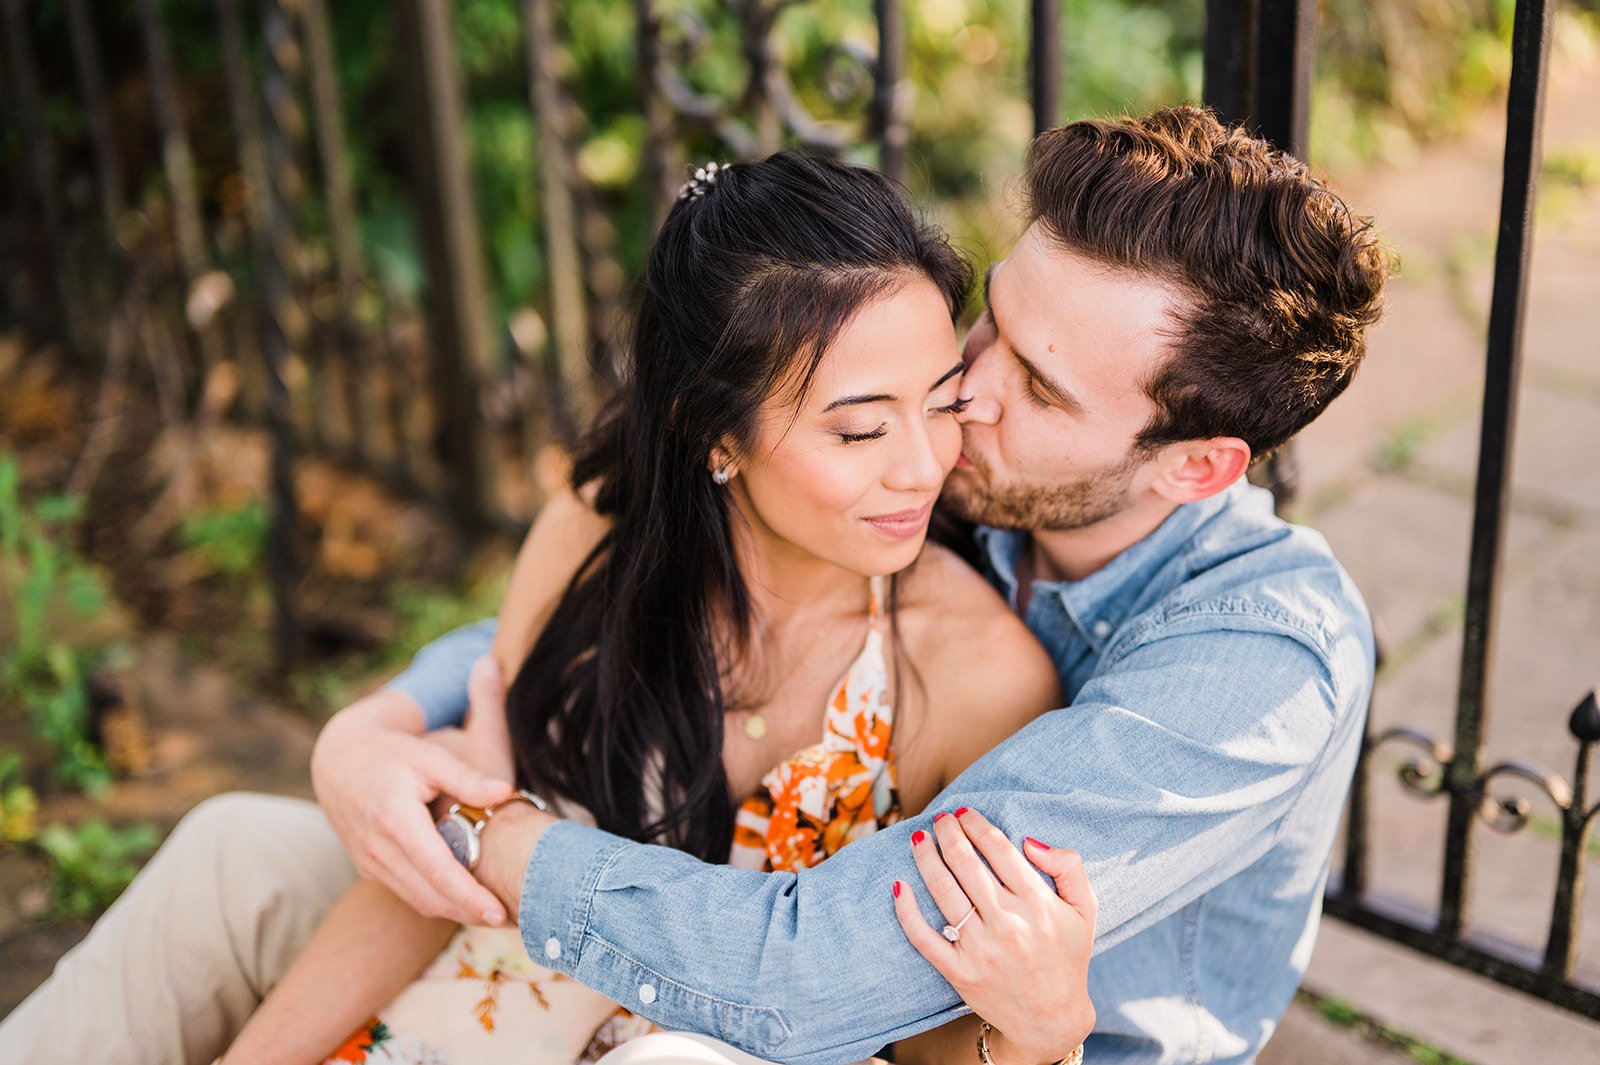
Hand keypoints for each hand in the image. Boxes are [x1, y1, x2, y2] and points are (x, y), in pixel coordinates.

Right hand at [310, 661, 514, 924]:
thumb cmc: (391, 754)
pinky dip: (437, 901)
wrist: (338, 761)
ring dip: (456, 912)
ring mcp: (369, 862)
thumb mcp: (429, 757)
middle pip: (430, 896)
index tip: (500, 913)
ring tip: (495, 914)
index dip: (470, 897)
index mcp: (395, 820)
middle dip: (471, 913)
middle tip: (513, 919)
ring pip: (419, 901)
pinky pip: (407, 893)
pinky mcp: (368, 868)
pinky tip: (465, 900)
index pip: (438, 870)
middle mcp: (378, 848)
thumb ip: (467, 777)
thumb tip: (506, 792)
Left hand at [893, 808, 1096, 1064]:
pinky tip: (899, 885)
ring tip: (920, 839)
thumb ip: (1068, 867)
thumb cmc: (1066, 957)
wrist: (1051, 1019)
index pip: (999, 849)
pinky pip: (924, 936)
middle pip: (966, 863)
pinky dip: (906, 910)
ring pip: (943, 891)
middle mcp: (1007, 923)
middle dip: (948, 833)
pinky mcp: (959, 972)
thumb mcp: (1084, 910)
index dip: (977, 824)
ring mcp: (980, 949)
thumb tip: (1029, 841)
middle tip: (940, 818)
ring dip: (926, 858)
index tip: (965, 812)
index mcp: (1037, 904)